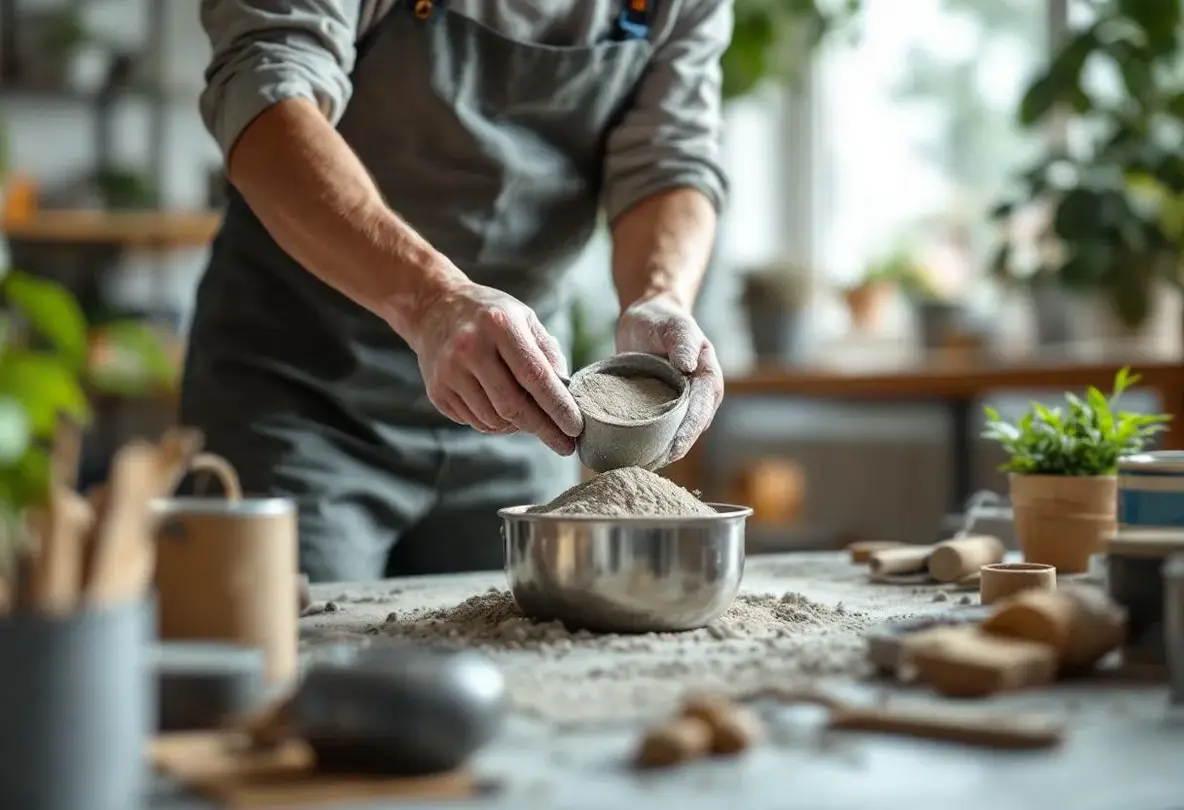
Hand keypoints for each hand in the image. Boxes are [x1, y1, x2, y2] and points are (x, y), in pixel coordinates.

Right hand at [409, 282, 582, 453]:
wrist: (434, 308)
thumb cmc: (490, 315)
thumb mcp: (524, 318)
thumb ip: (548, 353)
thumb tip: (567, 394)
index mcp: (500, 325)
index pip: (535, 376)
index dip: (558, 406)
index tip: (575, 428)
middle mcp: (471, 347)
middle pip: (513, 405)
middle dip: (542, 428)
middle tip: (563, 443)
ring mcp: (449, 371)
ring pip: (493, 420)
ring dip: (516, 426)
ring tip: (528, 417)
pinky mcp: (437, 390)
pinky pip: (473, 422)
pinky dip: (493, 423)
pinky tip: (499, 408)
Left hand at [616, 293, 722, 462]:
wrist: (647, 317)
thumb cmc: (663, 320)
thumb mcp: (674, 326)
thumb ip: (682, 342)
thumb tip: (688, 365)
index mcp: (708, 380)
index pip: (701, 413)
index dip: (688, 434)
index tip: (673, 450)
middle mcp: (699, 397)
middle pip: (690, 431)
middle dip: (673, 449)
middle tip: (650, 466)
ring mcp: (681, 405)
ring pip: (674, 434)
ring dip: (660, 450)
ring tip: (639, 465)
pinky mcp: (662, 408)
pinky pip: (659, 428)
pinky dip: (648, 440)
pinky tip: (629, 451)